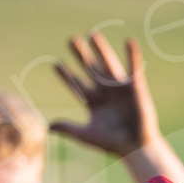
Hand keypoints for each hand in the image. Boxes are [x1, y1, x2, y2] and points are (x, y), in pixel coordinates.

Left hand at [51, 33, 160, 156]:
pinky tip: (129, 42)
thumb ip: (68, 128)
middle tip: (71, 40)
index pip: (77, 85)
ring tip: (92, 34)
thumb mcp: (86, 135)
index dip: (67, 75)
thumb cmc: (113, 144)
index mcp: (94, 103)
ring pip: (108, 64)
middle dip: (82, 55)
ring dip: (101, 49)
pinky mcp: (136, 88)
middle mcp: (106, 93)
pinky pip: (134, 69)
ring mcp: (120, 89)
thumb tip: (47, 127)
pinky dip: (133, 56)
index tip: (56, 64)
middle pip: (91, 70)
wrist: (136, 148)